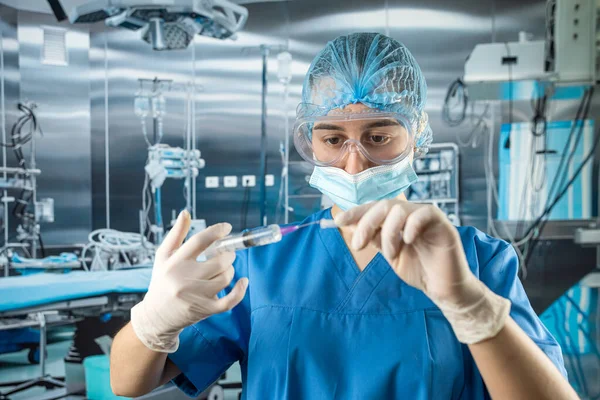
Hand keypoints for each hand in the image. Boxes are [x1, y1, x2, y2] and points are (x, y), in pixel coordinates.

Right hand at [131, 211, 247, 352]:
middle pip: (218, 261)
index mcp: (175, 262)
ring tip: (225, 268)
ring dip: (230, 269)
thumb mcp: (164, 257)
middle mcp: (184, 279)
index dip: (216, 231)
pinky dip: (240, 290)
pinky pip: (230, 300)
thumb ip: (176, 234)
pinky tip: (244, 282)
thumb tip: (186, 212)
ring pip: (225, 277)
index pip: (199, 241)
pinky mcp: (205, 310)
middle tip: (227, 253)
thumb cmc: (162, 281)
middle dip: (228, 254)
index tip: (226, 227)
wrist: (156, 317)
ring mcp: (196, 296)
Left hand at [335, 200, 510, 343]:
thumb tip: (350, 226)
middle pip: (383, 205)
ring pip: (399, 210)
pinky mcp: (442, 223)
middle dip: (366, 223)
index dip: (355, 212)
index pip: (373, 208)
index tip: (337, 221)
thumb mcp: (390, 253)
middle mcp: (410, 213)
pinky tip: (407, 241)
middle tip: (358, 245)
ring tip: (391, 254)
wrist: (443, 290)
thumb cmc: (418, 270)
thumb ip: (375, 238)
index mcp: (397, 219)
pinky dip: (411, 225)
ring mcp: (426, 216)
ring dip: (389, 232)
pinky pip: (424, 213)